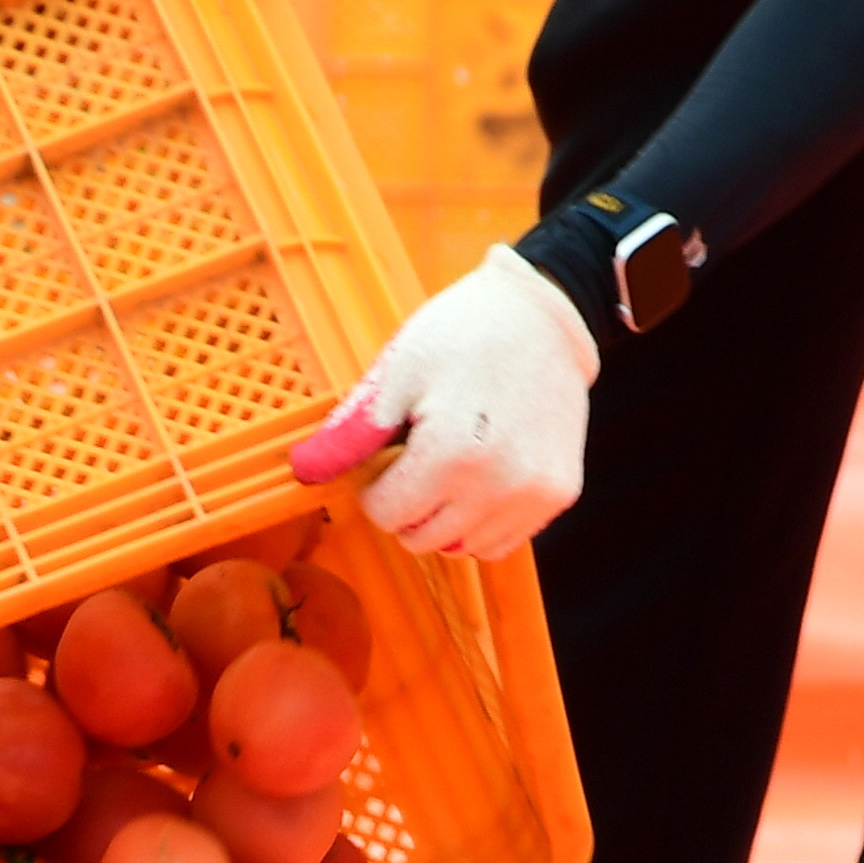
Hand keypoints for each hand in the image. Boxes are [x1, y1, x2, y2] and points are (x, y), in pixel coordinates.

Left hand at [288, 246, 598, 559]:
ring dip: (444, 519)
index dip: (375, 489)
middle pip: (422, 538)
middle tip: (416, 458)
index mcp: (452, 453)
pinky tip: (480, 477)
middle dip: (407, 507)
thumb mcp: (397, 373)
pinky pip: (501, 541)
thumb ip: (351, 433)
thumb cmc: (461, 334)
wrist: (541, 314)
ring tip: (450, 465)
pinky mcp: (559, 493)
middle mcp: (499, 483)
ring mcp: (534, 492)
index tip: (385, 458)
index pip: (387, 515)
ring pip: (462, 547)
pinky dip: (481, 522)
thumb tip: (304, 473)